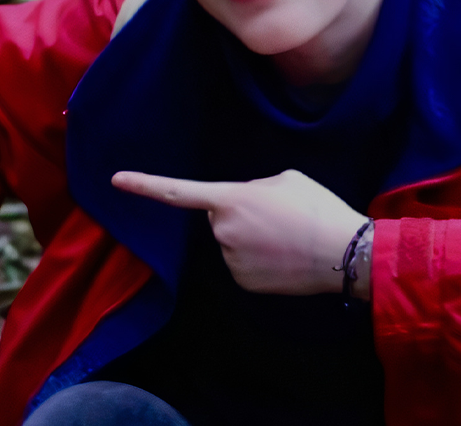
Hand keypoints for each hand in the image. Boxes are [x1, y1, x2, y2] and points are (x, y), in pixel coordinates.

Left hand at [111, 169, 367, 295]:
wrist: (343, 252)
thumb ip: (255, 187)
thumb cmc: (317, 209)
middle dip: (240, 214)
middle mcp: (222, 231)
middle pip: (220, 218)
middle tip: (278, 216)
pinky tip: (284, 257)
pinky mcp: (243, 282)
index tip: (116, 180)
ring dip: (252, 238)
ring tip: (287, 236)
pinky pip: (242, 264)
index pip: (178, 191)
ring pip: (232, 242)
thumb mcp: (286, 179)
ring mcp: (231, 260)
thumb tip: (246, 202)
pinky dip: (259, 261)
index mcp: (230, 199)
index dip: (145, 184)